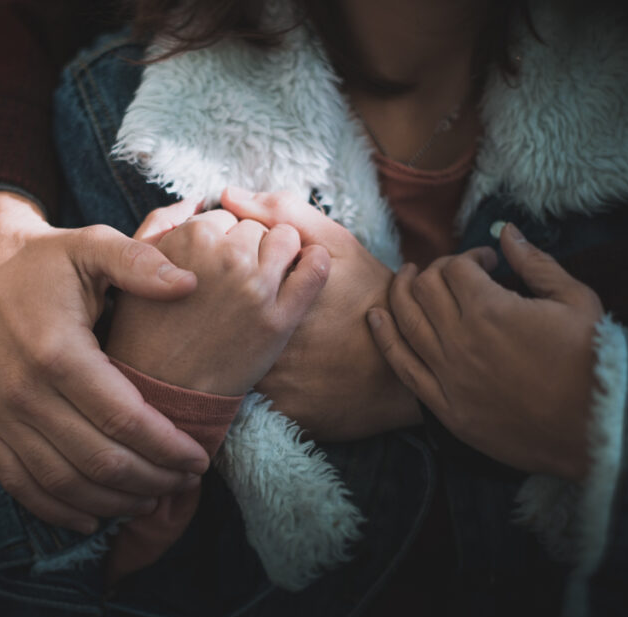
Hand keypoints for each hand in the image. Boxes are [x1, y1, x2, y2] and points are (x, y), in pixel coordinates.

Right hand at [0, 192, 209, 533]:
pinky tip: (94, 518)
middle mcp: (23, 391)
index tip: (200, 457)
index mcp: (57, 350)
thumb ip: (140, 262)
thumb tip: (190, 284)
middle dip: (152, 479)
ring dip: (114, 501)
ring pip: (65, 483)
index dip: (168, 446)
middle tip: (185, 481)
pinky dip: (59, 511)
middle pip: (100, 461)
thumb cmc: (47, 260)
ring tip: (152, 498)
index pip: (124, 420)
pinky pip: (21, 485)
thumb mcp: (93, 245)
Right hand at [107, 208, 330, 395]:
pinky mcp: (279, 318)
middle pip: (255, 227)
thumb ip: (160, 223)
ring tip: (263, 280)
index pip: (224, 215)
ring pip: (287, 240)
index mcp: (190, 238)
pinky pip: (316, 269)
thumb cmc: (146, 330)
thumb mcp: (137, 269)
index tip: (213, 264)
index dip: (221, 239)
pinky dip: (315, 264)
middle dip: (248, 246)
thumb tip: (198, 199)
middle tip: (233, 279)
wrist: (164, 392)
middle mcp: (225, 257)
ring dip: (280, 253)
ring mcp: (255, 288)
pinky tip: (304, 273)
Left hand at [219, 188, 419, 440]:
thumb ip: (284, 213)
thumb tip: (227, 194)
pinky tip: (277, 366)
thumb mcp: (337, 245)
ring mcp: (275, 382)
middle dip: (230, 313)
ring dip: (237, 348)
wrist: (407, 363)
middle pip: (222, 323)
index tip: (255, 278)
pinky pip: (251, 395)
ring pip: (232, 361)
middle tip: (256, 309)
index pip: (221, 279)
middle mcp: (269, 341)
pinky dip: (256, 379)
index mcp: (273, 296)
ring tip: (267, 338)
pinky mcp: (283, 412)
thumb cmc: (369, 296)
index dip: (233, 276)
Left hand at [368, 224, 604, 480]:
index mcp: (490, 310)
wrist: (597, 427)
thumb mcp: (576, 300)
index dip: (469, 257)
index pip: (453, 268)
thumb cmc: (592, 361)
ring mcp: (447, 374)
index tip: (487, 264)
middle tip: (449, 273)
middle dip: (434, 271)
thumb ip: (536, 262)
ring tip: (407, 280)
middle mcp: (460, 340)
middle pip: (422, 289)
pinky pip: (402, 366)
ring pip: (404, 321)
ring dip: (401, 293)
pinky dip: (384, 337)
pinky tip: (375, 316)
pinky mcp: (444, 405)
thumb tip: (507, 231)